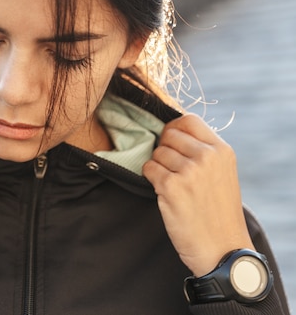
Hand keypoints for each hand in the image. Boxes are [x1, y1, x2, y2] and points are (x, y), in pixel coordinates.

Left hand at [143, 114, 253, 275]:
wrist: (223, 249)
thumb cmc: (218, 212)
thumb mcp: (222, 173)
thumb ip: (203, 150)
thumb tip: (172, 131)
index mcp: (222, 150)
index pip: (188, 120)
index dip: (174, 129)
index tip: (171, 143)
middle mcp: (207, 156)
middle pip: (168, 135)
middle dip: (165, 151)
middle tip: (174, 172)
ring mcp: (189, 171)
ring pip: (157, 153)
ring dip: (159, 168)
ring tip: (175, 186)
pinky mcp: (171, 186)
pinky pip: (148, 168)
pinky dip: (151, 179)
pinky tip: (166, 193)